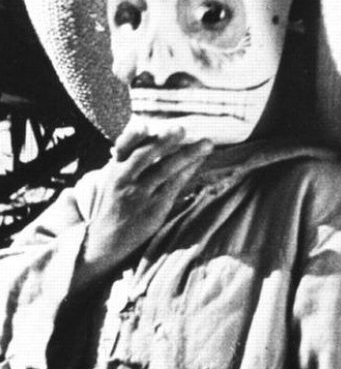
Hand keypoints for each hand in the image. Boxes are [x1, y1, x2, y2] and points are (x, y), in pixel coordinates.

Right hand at [74, 119, 212, 289]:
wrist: (105, 242)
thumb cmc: (114, 204)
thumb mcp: (112, 179)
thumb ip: (126, 157)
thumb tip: (145, 130)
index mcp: (113, 170)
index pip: (121, 148)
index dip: (131, 137)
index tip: (143, 126)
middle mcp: (124, 180)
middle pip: (144, 156)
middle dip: (164, 141)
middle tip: (181, 129)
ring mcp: (139, 195)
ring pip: (164, 170)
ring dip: (187, 155)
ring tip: (206, 143)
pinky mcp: (153, 208)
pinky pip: (173, 186)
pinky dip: (188, 172)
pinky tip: (200, 161)